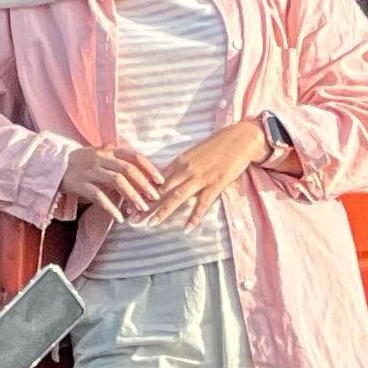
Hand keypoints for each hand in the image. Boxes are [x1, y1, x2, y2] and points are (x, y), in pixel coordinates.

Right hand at [61, 139, 167, 221]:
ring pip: (116, 181)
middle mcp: (101, 157)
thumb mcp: (102, 158)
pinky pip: (99, 196)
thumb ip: (119, 165)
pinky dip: (111, 207)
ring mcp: (90, 170)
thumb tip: (144, 180)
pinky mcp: (80, 183)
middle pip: (128, 169)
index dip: (149, 168)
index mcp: (109, 150)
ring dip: (132, 195)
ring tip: (141, 209)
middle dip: (144, 184)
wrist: (54, 165)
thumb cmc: (83, 164)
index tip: (161, 181)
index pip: (134, 156)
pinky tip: (120, 217)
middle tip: (155, 198)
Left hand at [142, 117, 276, 227]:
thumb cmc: (216, 145)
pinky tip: (186, 229)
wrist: (239, 139)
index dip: (141, 193)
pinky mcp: (216, 184)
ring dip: (163, 212)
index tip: (128, 204)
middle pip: (162, 191)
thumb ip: (179, 167)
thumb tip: (163, 179)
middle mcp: (186, 170)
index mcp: (179, 161)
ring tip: (150, 224)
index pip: (155, 180)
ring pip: (177, 197)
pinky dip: (194, 217)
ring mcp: (201, 178)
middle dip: (146, 206)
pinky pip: (203, 204)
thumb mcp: (193, 154)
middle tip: (132, 219)